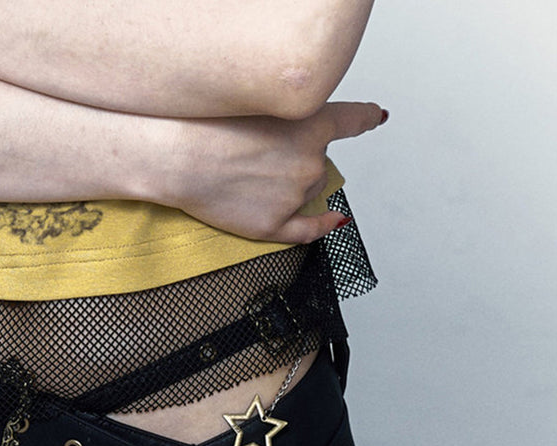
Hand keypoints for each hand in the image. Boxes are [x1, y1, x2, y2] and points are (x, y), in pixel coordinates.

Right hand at [168, 102, 386, 241]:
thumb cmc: (211, 128)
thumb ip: (293, 119)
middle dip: (299, 160)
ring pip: (309, 190)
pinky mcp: (273, 224)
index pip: (352, 119)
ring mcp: (294, 196)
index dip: (366, 118)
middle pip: (320, 163)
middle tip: (263, 154)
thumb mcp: (263, 105)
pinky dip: (324, 226)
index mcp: (311, 124)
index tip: (375, 118)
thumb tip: (311, 139)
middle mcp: (310, 162)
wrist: (181, 158)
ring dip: (292, 185)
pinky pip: (308, 230)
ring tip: (251, 175)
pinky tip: (335, 222)